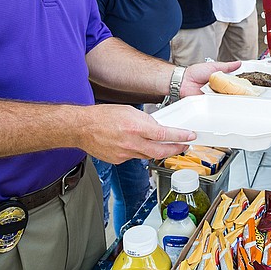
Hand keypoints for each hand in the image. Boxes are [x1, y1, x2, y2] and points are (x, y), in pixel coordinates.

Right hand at [81, 104, 196, 163]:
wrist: (81, 128)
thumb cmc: (102, 116)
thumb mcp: (129, 111)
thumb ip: (146, 120)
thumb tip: (158, 126)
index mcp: (135, 127)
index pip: (164, 134)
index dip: (180, 137)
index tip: (189, 136)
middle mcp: (131, 142)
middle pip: (160, 151)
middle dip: (176, 149)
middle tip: (184, 146)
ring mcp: (124, 153)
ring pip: (148, 155)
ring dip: (158, 151)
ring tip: (165, 145)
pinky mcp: (118, 160)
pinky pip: (135, 157)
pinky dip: (140, 151)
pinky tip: (138, 145)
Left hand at [182, 61, 241, 97]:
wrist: (184, 81)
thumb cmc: (196, 72)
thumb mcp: (214, 66)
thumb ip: (227, 66)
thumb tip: (238, 63)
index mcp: (220, 78)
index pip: (233, 81)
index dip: (240, 83)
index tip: (248, 83)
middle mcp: (219, 87)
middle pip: (231, 90)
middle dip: (237, 90)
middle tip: (243, 90)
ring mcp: (215, 94)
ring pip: (226, 97)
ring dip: (230, 96)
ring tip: (235, 94)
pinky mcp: (210, 101)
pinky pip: (218, 102)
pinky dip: (222, 101)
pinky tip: (225, 98)